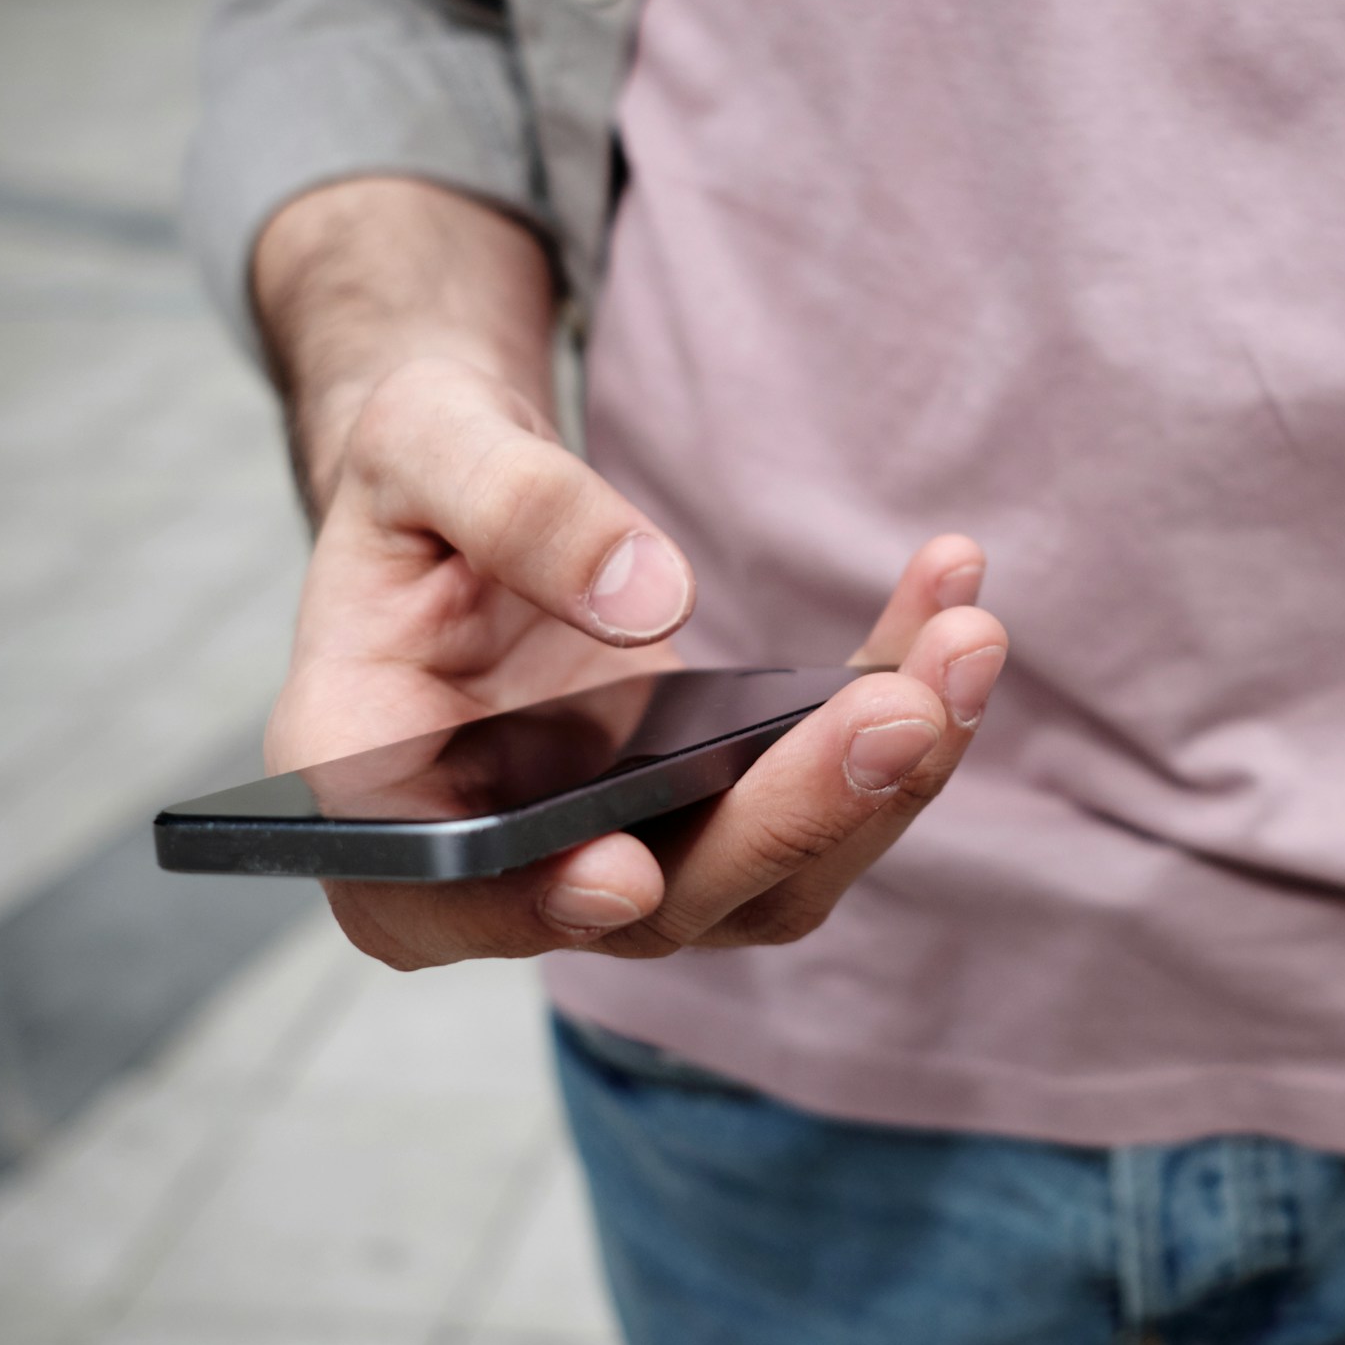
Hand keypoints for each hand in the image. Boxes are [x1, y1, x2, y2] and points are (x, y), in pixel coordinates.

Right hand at [267, 354, 1007, 969]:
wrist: (474, 501)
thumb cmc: (418, 484)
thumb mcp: (422, 443)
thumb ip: (512, 505)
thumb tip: (652, 598)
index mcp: (378, 791)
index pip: (444, 891)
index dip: (533, 901)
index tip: (628, 870)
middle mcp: (510, 861)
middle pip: (659, 897)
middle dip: (791, 812)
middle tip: (905, 709)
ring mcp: (628, 854)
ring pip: (775, 873)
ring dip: (886, 777)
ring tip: (967, 641)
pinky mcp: (719, 818)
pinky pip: (825, 797)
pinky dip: (900, 711)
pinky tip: (949, 608)